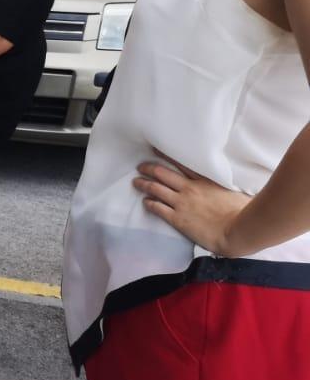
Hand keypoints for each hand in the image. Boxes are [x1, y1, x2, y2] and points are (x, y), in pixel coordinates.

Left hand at [133, 159, 250, 255]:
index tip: (153, 149)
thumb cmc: (243, 211)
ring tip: (136, 182)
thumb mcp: (234, 190)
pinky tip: (145, 201)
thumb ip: (223, 185)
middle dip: (149, 168)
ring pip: (156, 189)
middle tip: (140, 166)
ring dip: (144, 184)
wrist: (238, 230)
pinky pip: (158, 208)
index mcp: (204, 180)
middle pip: (163, 174)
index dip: (165, 155)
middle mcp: (189, 188)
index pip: (181, 163)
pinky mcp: (177, 219)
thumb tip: (225, 183)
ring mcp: (181, 203)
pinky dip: (149, 203)